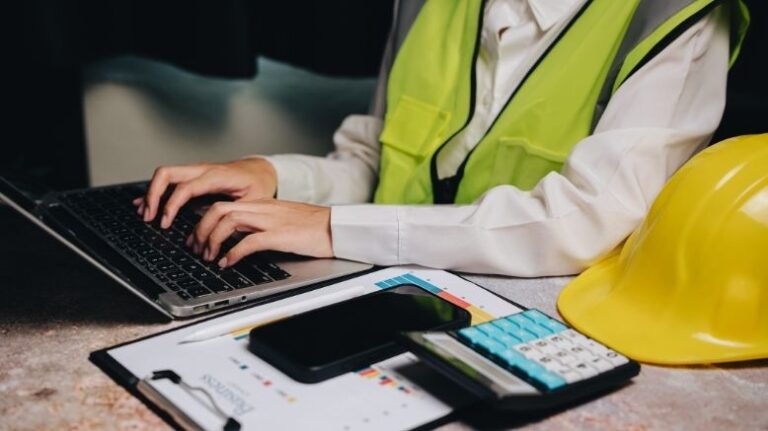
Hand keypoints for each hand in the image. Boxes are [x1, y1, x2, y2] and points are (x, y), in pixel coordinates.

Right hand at [133, 158, 276, 228]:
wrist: (262, 170)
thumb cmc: (259, 184)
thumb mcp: (254, 201)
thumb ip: (235, 214)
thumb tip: (218, 233)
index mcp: (217, 176)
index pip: (185, 187)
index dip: (171, 205)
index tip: (164, 222)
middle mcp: (203, 169)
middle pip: (167, 173)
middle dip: (152, 195)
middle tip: (148, 217)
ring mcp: (197, 171)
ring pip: (165, 175)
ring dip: (152, 193)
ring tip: (145, 213)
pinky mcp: (194, 176)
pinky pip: (171, 180)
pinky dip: (157, 191)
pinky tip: (146, 203)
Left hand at [188, 199, 333, 266]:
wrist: (337, 227)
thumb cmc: (313, 228)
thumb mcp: (280, 222)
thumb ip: (259, 226)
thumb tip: (237, 240)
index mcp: (261, 204)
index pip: (222, 205)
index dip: (203, 223)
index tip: (197, 240)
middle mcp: (261, 209)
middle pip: (217, 209)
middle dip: (200, 230)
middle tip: (197, 249)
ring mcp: (270, 220)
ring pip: (227, 221)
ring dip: (212, 239)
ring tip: (209, 257)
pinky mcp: (279, 235)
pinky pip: (248, 241)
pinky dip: (232, 253)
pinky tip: (228, 263)